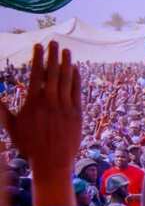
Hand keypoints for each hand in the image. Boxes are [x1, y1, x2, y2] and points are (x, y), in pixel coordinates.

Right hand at [0, 42, 80, 205]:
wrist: (52, 162)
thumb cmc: (29, 146)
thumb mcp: (13, 127)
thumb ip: (3, 111)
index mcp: (33, 103)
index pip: (35, 74)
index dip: (38, 58)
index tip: (38, 46)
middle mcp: (50, 102)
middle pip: (53, 73)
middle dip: (54, 56)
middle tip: (55, 42)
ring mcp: (65, 107)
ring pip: (67, 80)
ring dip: (67, 64)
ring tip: (66, 51)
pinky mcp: (77, 114)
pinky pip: (77, 92)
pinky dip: (76, 79)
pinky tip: (75, 70)